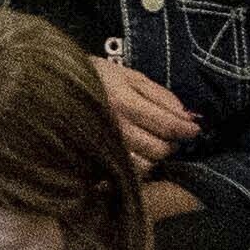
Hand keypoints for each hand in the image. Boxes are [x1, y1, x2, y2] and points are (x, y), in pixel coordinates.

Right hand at [92, 51, 199, 166]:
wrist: (55, 88)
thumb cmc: (96, 77)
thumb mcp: (130, 76)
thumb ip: (161, 96)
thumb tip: (187, 117)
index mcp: (122, 101)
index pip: (166, 125)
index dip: (186, 129)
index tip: (194, 129)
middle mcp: (113, 128)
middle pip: (158, 148)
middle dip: (171, 143)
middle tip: (171, 134)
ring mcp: (102, 148)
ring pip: (145, 164)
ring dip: (155, 155)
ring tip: (152, 142)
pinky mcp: (95, 161)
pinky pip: (127, 172)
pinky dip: (139, 165)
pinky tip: (137, 153)